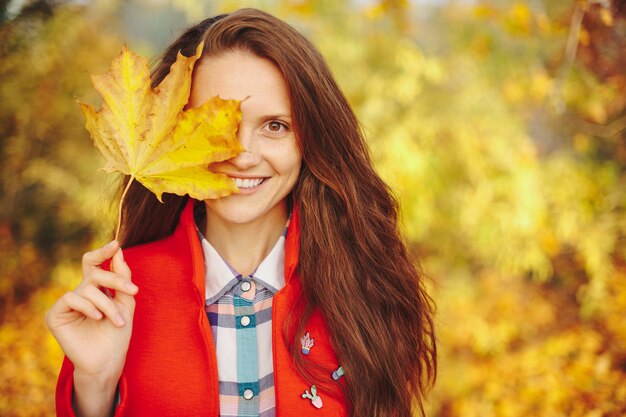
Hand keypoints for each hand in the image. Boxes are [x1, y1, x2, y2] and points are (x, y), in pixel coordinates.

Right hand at [46, 240, 136, 415]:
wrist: (109, 360)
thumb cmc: (118, 334)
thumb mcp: (126, 302)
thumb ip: (123, 277)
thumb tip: (119, 250)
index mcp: (96, 288)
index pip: (94, 263)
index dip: (103, 252)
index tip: (116, 244)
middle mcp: (80, 293)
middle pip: (94, 273)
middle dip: (115, 279)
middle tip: (132, 290)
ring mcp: (67, 304)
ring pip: (87, 288)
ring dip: (107, 304)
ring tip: (117, 320)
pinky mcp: (55, 315)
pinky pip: (71, 298)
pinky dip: (88, 307)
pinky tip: (97, 318)